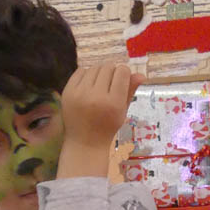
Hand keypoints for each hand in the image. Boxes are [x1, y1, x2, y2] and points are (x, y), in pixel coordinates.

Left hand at [58, 62, 144, 178]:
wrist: (84, 142)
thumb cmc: (107, 127)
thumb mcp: (123, 111)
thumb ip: (131, 91)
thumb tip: (141, 74)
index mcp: (113, 103)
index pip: (122, 71)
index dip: (124, 73)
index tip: (122, 80)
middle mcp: (96, 97)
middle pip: (108, 67)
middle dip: (112, 72)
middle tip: (110, 84)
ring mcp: (80, 94)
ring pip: (94, 67)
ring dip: (99, 72)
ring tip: (99, 86)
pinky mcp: (68, 91)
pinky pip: (80, 71)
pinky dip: (87, 74)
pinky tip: (88, 86)